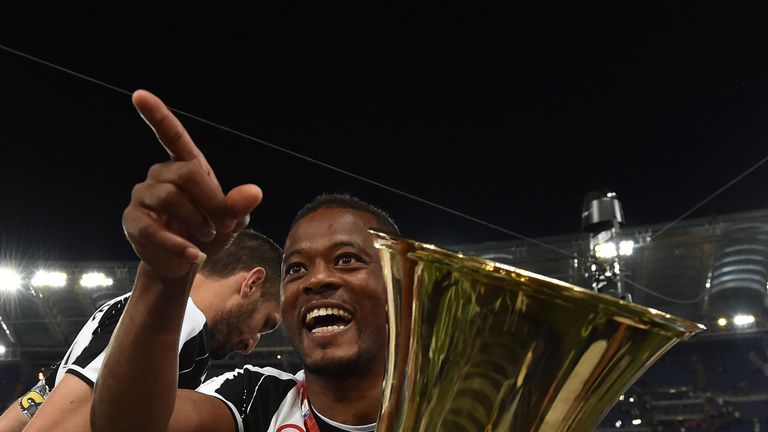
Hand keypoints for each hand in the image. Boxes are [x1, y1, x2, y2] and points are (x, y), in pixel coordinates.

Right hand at [122, 90, 262, 278]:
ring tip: (206, 237)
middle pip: (185, 174)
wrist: (186, 262)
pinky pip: (153, 230)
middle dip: (211, 201)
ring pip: (170, 198)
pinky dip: (177, 245)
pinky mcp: (133, 221)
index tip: (139, 95)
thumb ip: (240, 205)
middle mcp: (160, 175)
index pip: (171, 136)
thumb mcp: (232, 221)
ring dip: (196, 222)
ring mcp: (143, 197)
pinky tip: (192, 255)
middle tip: (225, 224)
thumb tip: (254, 192)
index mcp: (185, 167)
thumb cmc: (208, 232)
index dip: (156, 115)